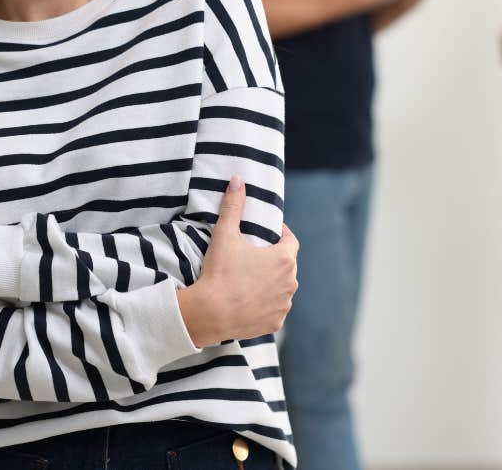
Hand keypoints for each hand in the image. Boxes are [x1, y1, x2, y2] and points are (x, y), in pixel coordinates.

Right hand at [177, 176, 298, 346]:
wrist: (210, 313)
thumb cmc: (219, 271)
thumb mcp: (225, 234)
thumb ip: (234, 205)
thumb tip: (238, 179)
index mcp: (284, 259)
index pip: (291, 240)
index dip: (281, 235)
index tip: (269, 233)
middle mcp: (290, 283)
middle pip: (287, 264)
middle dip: (274, 258)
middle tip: (254, 255)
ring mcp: (284, 305)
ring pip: (282, 288)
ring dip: (272, 282)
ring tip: (251, 278)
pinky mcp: (275, 323)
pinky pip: (275, 308)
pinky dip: (266, 303)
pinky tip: (250, 299)